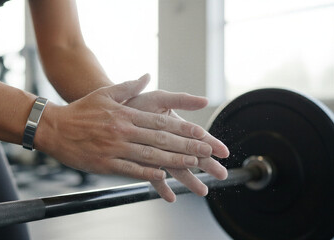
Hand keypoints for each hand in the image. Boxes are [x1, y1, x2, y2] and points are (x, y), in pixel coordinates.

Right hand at [35, 75, 224, 188]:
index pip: (161, 121)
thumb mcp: (105, 93)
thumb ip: (128, 86)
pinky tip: (162, 176)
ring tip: (193, 164)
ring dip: (173, 160)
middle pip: (160, 138)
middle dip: (186, 145)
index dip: (182, 128)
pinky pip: (130, 169)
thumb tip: (146, 76)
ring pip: (149, 154)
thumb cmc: (81, 110)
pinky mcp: (105, 163)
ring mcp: (115, 148)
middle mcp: (124, 130)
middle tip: (207, 151)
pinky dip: (147, 173)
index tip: (201, 133)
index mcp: (126, 114)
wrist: (55, 127)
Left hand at [124, 74, 229, 201]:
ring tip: (203, 191)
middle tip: (221, 175)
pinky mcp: (143, 163)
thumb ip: (181, 100)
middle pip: (191, 155)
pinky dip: (162, 188)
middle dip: (207, 165)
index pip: (197, 137)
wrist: (114, 111)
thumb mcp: (160, 98)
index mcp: (176, 128)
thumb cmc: (138, 103)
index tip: (223, 152)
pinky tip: (170, 198)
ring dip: (190, 180)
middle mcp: (169, 143)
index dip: (211, 144)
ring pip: (176, 169)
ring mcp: (157, 154)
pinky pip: (153, 178)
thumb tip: (205, 101)